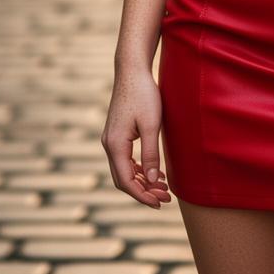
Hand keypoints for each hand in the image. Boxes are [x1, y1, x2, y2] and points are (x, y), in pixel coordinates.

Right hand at [101, 69, 172, 209]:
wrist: (132, 70)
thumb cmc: (144, 94)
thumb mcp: (151, 124)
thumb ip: (151, 153)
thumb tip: (152, 180)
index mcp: (115, 145)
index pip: (126, 181)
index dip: (142, 195)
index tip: (159, 203)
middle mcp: (109, 144)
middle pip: (123, 179)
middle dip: (143, 191)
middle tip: (165, 198)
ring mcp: (111, 138)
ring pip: (123, 170)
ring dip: (141, 181)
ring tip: (163, 187)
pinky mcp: (117, 133)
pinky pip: (124, 159)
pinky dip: (138, 169)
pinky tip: (153, 171)